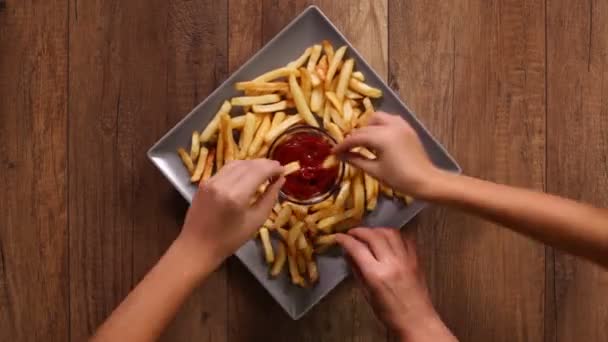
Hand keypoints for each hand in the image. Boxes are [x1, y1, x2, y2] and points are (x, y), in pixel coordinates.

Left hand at [178, 159, 284, 266]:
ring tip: (264, 170)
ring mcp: (211, 181)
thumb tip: (280, 180)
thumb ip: (269, 198)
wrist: (197, 246)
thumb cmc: (229, 239)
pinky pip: (226, 169)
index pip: (259, 171)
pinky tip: (247, 175)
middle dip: (264, 164)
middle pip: (248, 164)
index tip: (284, 169)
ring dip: (252, 164)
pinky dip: (239, 168)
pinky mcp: (204, 182)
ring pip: (236, 163)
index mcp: (236, 195)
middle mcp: (222, 183)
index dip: (273, 167)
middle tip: (277, 169)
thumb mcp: (256, 221)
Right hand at [334, 112, 440, 197]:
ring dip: (367, 127)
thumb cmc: (399, 179)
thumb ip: (356, 160)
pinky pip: (389, 120)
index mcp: (381, 137)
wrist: (426, 181)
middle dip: (354, 138)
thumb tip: (342, 156)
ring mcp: (400, 125)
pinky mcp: (407, 128)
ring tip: (363, 141)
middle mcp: (390, 125)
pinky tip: (378, 137)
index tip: (334, 152)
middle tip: (346, 149)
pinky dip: (380, 125)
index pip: (356, 138)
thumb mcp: (375, 170)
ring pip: (377, 118)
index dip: (343, 145)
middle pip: (365, 128)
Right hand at [336, 228, 455, 340]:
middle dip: (359, 231)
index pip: (357, 248)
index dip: (345, 240)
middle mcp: (391, 262)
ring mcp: (406, 259)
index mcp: (376, 275)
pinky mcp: (416, 259)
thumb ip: (357, 271)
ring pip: (390, 233)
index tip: (338, 237)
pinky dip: (393, 235)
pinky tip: (387, 239)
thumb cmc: (388, 313)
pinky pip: (404, 239)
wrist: (416, 320)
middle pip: (373, 236)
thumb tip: (348, 254)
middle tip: (351, 233)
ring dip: (377, 230)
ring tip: (369, 234)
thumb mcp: (367, 294)